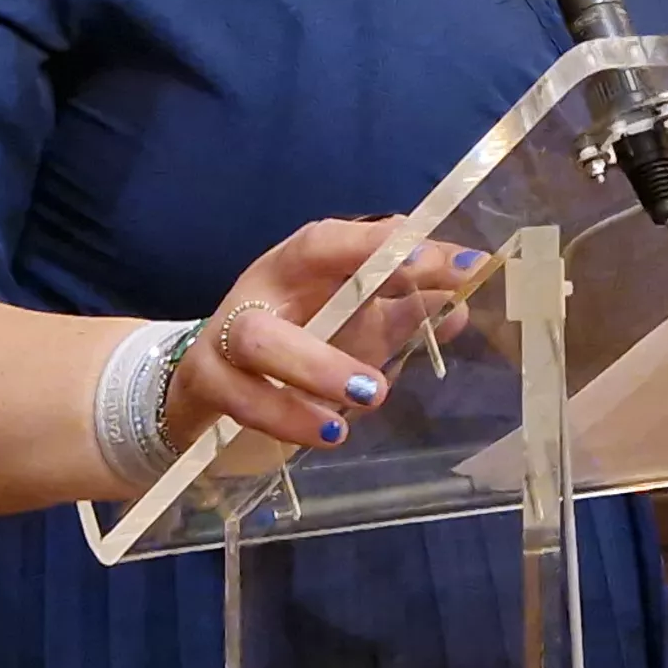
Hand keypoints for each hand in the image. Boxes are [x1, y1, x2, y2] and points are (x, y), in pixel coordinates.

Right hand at [163, 219, 482, 451]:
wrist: (208, 382)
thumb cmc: (296, 341)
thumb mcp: (353, 324)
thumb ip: (404, 314)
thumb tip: (461, 310)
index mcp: (306, 259)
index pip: (350, 233)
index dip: (396, 244)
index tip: (458, 262)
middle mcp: (267, 281)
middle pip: (306, 258)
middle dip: (368, 276)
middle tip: (430, 309)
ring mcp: (229, 330)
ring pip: (262, 339)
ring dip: (318, 367)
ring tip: (370, 396)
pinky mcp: (206, 379)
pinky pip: (241, 398)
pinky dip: (285, 417)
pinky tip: (327, 433)